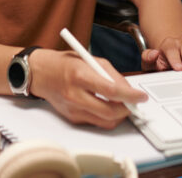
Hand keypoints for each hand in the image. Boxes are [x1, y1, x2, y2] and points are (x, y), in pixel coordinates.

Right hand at [29, 49, 147, 127]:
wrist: (41, 73)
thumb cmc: (65, 63)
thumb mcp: (90, 59)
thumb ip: (110, 74)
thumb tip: (128, 89)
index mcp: (80, 75)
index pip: (111, 91)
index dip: (130, 96)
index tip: (141, 96)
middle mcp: (75, 94)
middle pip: (110, 112)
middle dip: (127, 109)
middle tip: (134, 103)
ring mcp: (72, 109)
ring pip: (105, 121)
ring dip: (118, 115)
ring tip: (122, 104)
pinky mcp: (72, 118)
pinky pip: (95, 122)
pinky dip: (105, 116)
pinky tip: (105, 105)